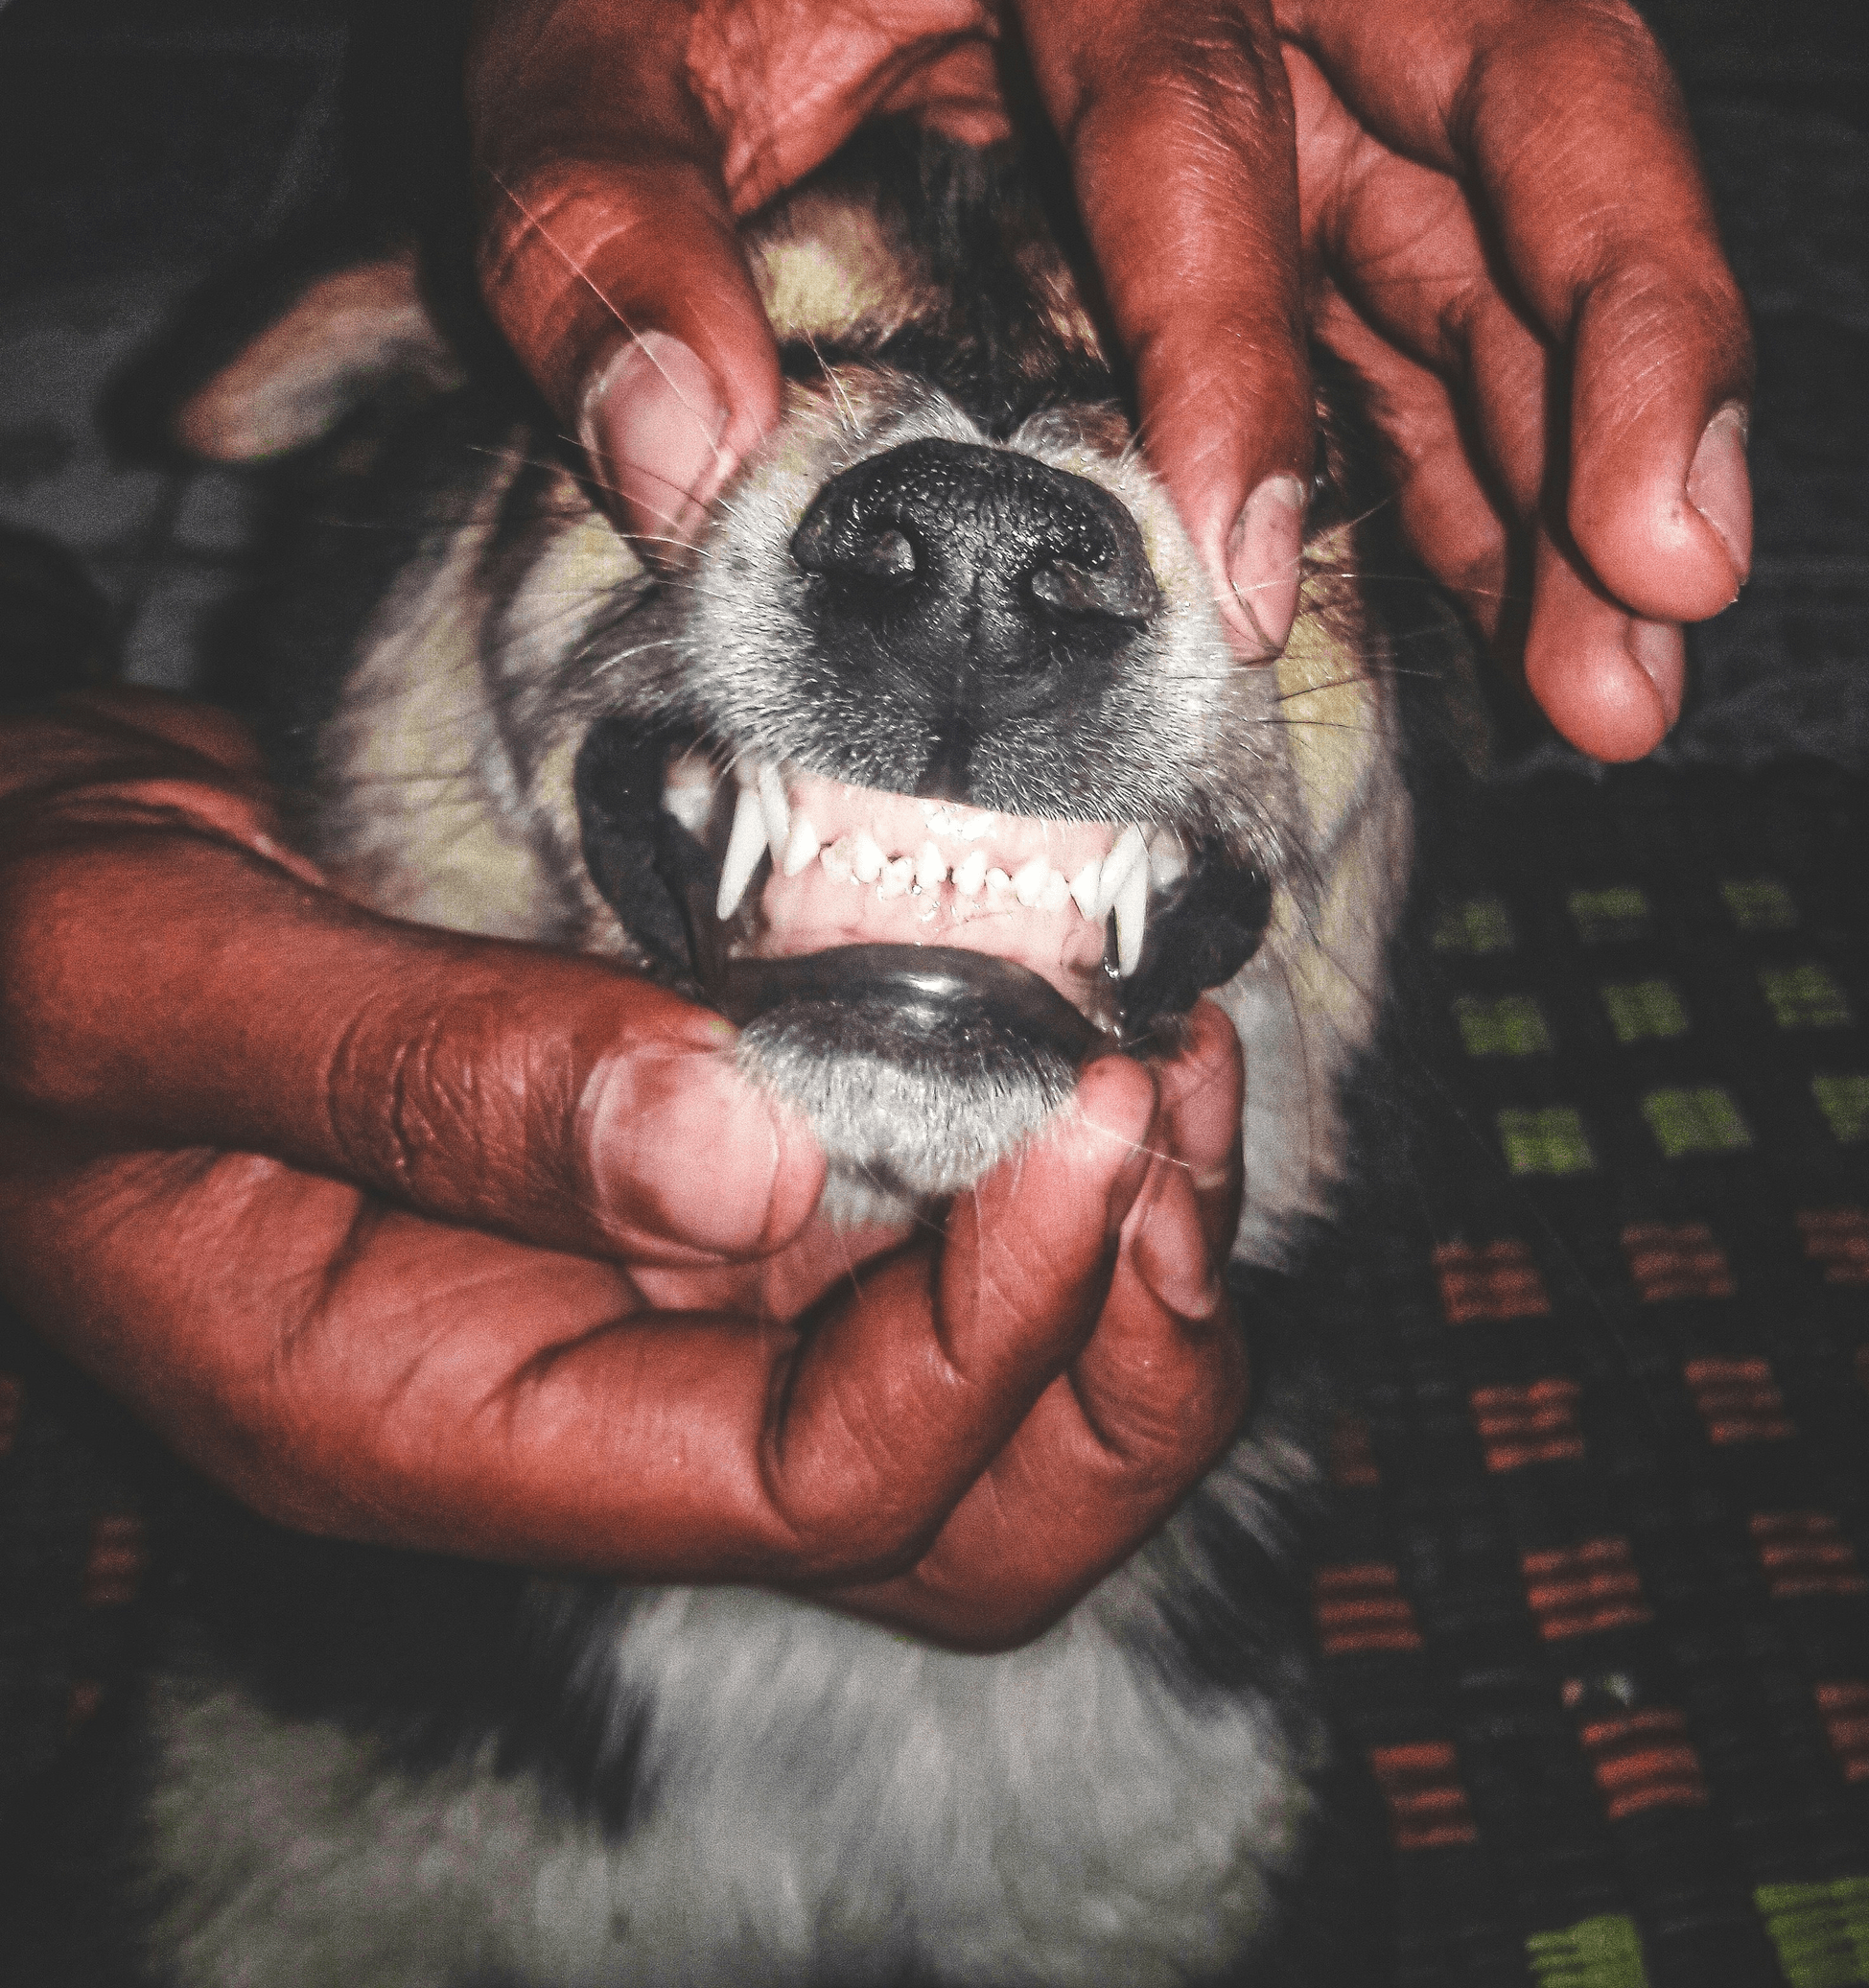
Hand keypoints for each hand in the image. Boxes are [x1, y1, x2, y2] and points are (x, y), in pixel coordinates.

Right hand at [0, 692, 1244, 1644]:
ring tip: (1179, 1058)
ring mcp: (647, 1302)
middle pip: (944, 1531)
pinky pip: (924, 1245)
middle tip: (1174, 1112)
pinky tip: (1096, 1013)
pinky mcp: (688, 1188)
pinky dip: (1052, 1162)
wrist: (16, 911)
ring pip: (976, 1414)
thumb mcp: (146, 973)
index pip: (798, 1487)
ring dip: (1122, 1266)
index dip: (979, 1336)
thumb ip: (415, 1072)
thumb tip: (741, 1154)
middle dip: (1115, 1359)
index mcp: (427, 1416)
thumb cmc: (23, 965)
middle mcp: (574, 1399)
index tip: (1083, 1112)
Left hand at [459, 0, 1750, 758]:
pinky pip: (1444, 333)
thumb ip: (583, 218)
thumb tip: (684, 451)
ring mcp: (1304, 58)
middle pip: (1525, 88)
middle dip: (1621, 331)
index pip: (1201, 82)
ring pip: (1525, 228)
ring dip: (1596, 453)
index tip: (1247, 563)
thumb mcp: (550, 51)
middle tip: (1667, 567)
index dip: (1242, 332)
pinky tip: (1541, 634)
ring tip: (1628, 676)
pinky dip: (1500, 486)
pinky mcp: (1312, 191)